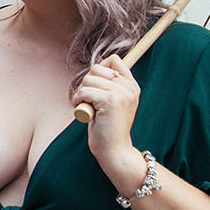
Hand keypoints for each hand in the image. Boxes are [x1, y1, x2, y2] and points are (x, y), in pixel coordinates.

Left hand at [72, 55, 141, 176]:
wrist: (115, 149)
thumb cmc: (108, 127)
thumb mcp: (114, 102)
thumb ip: (110, 85)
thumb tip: (95, 67)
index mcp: (132, 86)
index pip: (115, 60)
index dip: (99, 69)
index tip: (95, 86)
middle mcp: (129, 87)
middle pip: (97, 68)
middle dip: (86, 83)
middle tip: (88, 100)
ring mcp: (120, 93)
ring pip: (88, 80)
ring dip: (81, 93)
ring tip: (87, 107)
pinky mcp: (110, 101)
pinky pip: (84, 91)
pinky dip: (78, 101)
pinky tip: (83, 112)